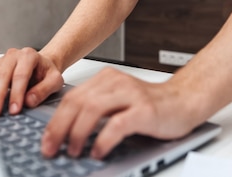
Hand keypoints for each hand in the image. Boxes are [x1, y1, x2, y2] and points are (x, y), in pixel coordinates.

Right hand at [0, 47, 63, 117]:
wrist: (43, 65)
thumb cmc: (47, 73)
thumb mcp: (55, 80)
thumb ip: (44, 90)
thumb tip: (29, 101)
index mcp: (29, 56)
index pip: (20, 75)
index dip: (16, 94)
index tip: (14, 109)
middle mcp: (13, 55)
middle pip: (2, 75)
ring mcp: (2, 60)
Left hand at [40, 67, 197, 159]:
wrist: (185, 101)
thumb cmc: (151, 106)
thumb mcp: (118, 101)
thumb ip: (96, 110)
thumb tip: (66, 134)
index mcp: (106, 79)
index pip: (71, 98)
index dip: (55, 121)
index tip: (46, 140)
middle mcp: (116, 83)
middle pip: (77, 103)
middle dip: (59, 128)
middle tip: (51, 149)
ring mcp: (131, 95)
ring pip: (92, 110)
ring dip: (77, 133)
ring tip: (73, 151)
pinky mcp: (145, 110)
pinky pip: (117, 124)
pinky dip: (103, 139)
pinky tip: (98, 151)